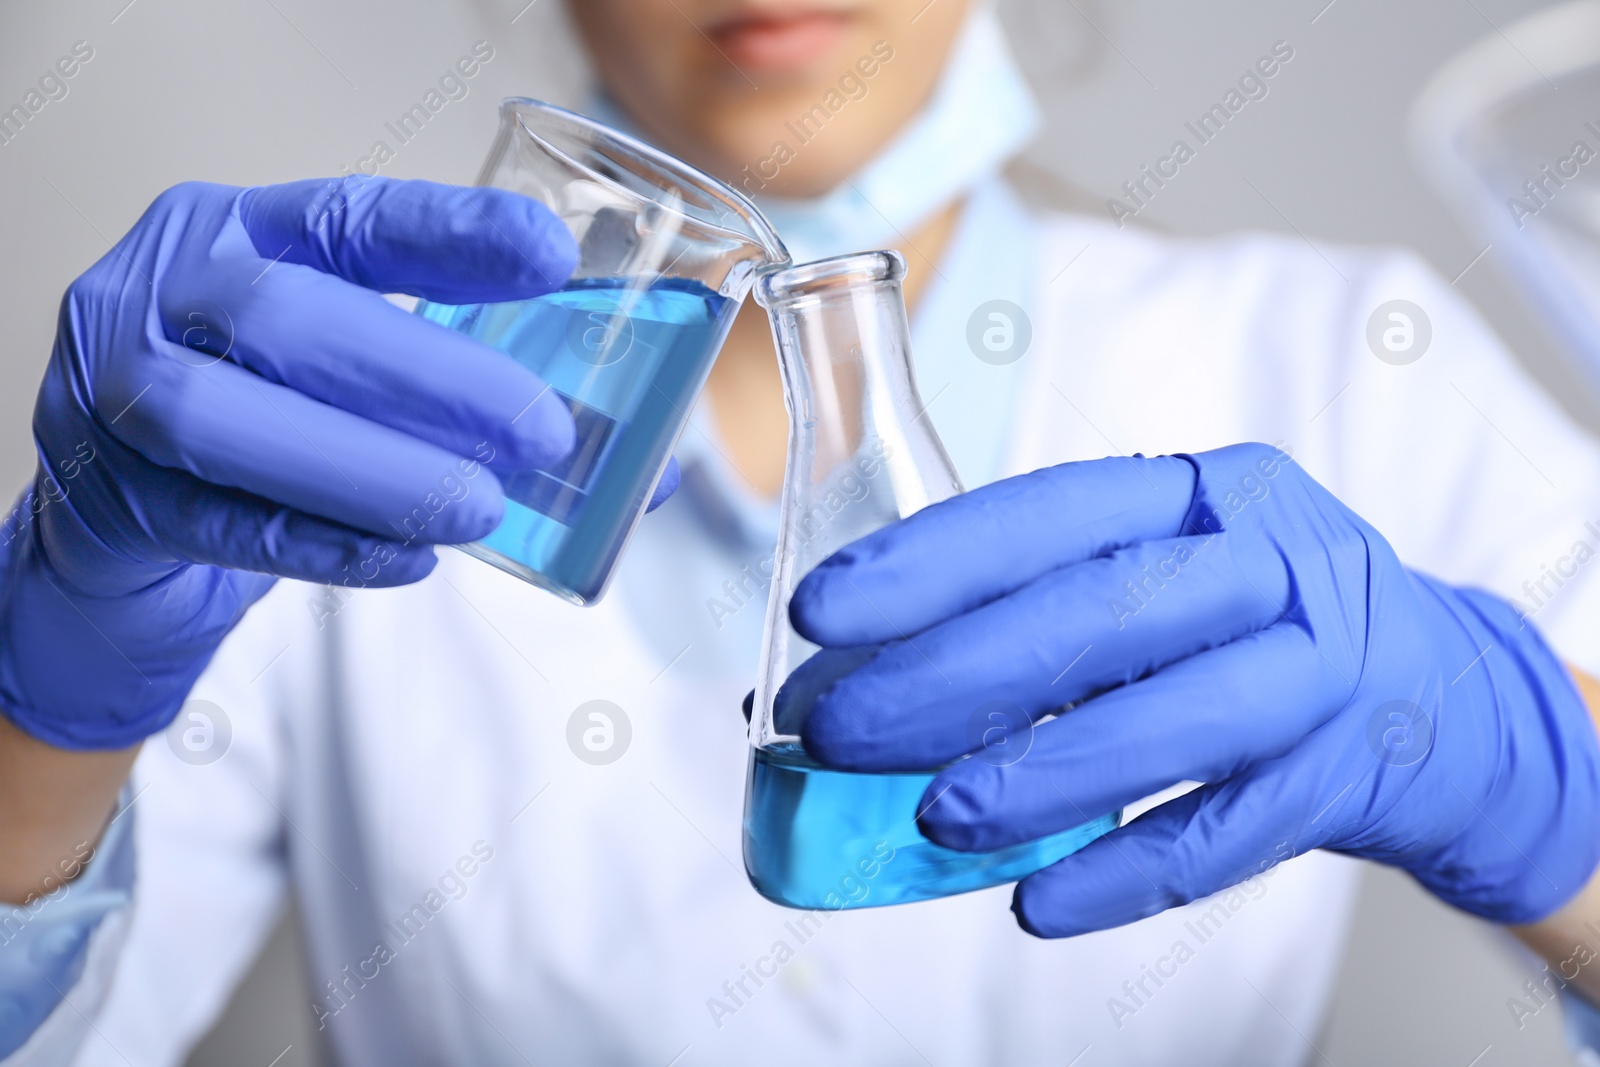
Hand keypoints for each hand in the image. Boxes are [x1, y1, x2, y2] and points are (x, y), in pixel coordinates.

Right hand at [0, 177, 582, 749]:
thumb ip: (474, 392)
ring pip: (229, 423)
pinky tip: (410, 558)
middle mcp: (167, 294)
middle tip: (546, 433)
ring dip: (374, 470)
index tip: (553, 256)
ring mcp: (114, 394)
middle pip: (288, 319)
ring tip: (484, 509)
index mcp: (241, 231)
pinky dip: (324, 544)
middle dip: (429, 377)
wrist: (121, 500)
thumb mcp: (350, 365)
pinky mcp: (112, 499)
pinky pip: (219, 524)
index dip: (451, 234)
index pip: (349, 217)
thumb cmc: (268, 412)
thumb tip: (652, 468)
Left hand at [786, 443, 1599, 933]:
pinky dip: (1128, 870)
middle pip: (1105, 610)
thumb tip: (858, 677)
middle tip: (839, 730)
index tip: (822, 610)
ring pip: (1178, 717)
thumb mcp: (1168, 576)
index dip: (932, 559)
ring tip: (934, 817)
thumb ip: (1040, 611)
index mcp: (1205, 493)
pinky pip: (1231, 831)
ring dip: (1043, 773)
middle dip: (955, 673)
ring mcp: (1323, 668)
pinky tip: (1038, 903)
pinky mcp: (1348, 775)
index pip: (1053, 512)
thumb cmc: (1254, 625)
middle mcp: (1273, 562)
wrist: (1440, 695)